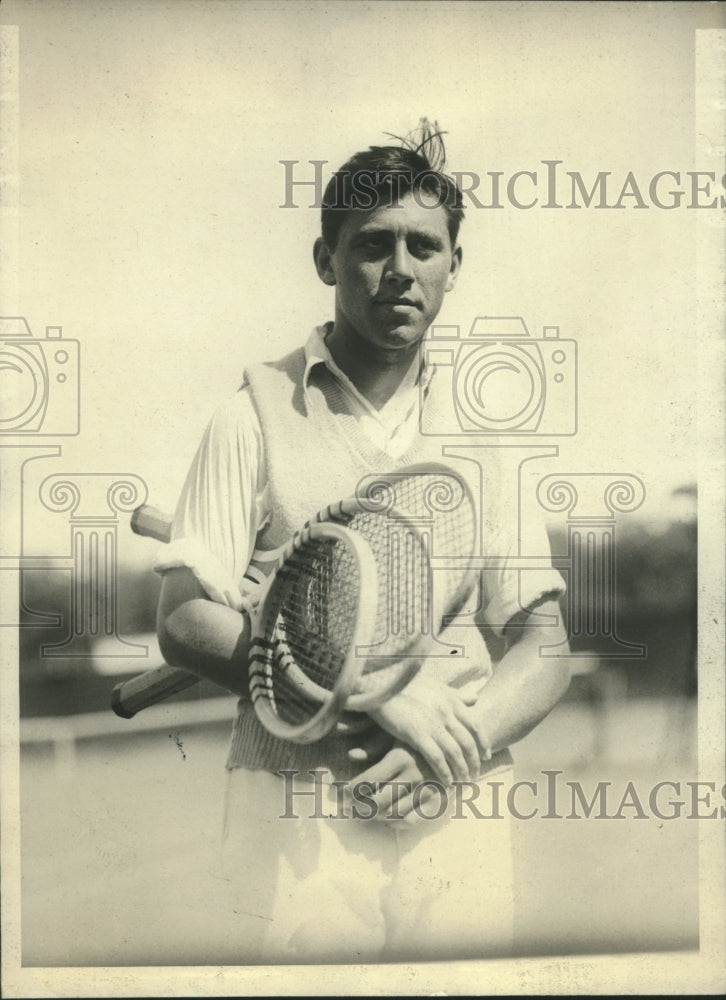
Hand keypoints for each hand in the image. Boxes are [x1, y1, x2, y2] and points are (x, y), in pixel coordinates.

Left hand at [344, 742, 446, 825]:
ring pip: (391, 814)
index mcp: (400, 758)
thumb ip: (374, 746)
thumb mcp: (397, 739)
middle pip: (376, 801)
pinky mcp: (437, 804)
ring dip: (374, 816)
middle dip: (359, 807)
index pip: (367, 780)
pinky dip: (394, 823)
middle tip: (349, 809)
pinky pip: (409, 822)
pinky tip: (387, 818)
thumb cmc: (418, 743)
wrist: (456, 750)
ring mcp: (426, 791)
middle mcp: (413, 775)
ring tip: (365, 814)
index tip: (341, 795)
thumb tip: (350, 755)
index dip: (350, 791)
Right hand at [368, 674, 489, 785]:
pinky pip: (437, 758)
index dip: (484, 743)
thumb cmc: (406, 684)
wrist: (382, 683)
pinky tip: (447, 783)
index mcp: (451, 700)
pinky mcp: (417, 733)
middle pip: (468, 742)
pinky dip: (445, 773)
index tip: (487, 755)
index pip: (475, 725)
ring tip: (464, 782)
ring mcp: (432, 723)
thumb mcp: (436, 685)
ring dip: (462, 770)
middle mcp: (446, 712)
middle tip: (476, 774)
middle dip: (475, 761)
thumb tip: (476, 698)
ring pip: (455, 753)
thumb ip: (456, 694)